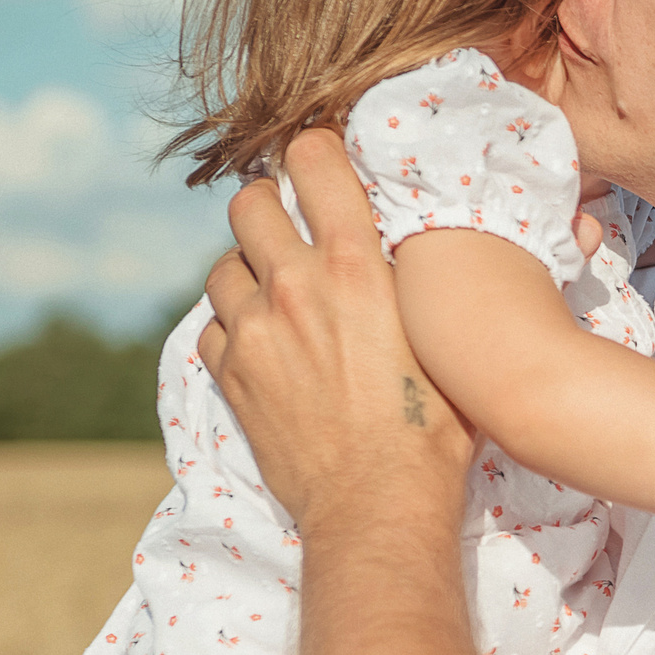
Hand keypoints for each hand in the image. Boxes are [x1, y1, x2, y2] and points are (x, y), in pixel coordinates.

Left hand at [199, 130, 474, 533]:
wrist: (379, 501)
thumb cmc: (434, 426)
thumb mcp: (443, 335)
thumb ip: (415, 281)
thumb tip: (417, 246)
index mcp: (359, 263)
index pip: (313, 160)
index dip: (313, 153)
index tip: (318, 163)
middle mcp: (298, 284)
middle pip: (249, 203)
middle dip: (266, 207)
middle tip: (288, 230)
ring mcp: (256, 329)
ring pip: (223, 266)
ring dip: (246, 272)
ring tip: (274, 297)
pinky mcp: (232, 374)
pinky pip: (211, 328)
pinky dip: (230, 329)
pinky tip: (261, 346)